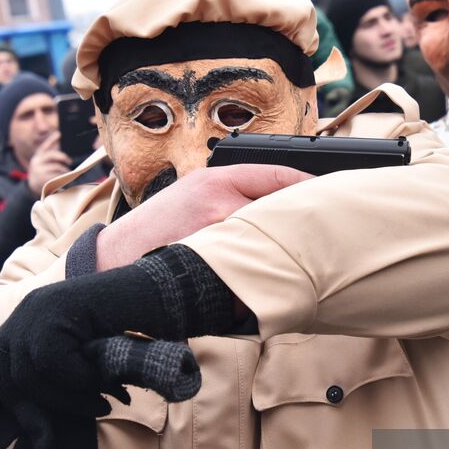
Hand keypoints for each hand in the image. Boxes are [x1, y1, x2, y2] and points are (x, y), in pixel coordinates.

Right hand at [26, 133, 73, 196]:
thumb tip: (58, 139)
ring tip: (67, 172)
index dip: (51, 139)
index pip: (44, 146)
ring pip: (57, 166)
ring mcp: (39, 171)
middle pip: (52, 155)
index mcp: (37, 156)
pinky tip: (65, 179)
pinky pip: (57, 176)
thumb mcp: (43, 162)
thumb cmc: (41, 172)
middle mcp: (36, 162)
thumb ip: (50, 153)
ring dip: (64, 169)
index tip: (58, 133)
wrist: (32, 187)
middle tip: (69, 161)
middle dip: (63, 157)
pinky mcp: (43, 179)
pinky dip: (62, 177)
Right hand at [96, 164, 310, 270]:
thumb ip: (233, 188)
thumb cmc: (162, 223)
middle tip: (324, 223)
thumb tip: (281, 196)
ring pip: (272, 238)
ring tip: (304, 251)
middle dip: (302, 216)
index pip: (277, 173)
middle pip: (281, 207)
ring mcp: (219, 236)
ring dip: (287, 245)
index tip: (326, 186)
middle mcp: (220, 203)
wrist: (123, 255)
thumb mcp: (196, 189)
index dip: (307, 180)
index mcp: (217, 179)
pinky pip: (254, 267)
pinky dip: (266, 270)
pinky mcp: (215, 266)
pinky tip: (276, 275)